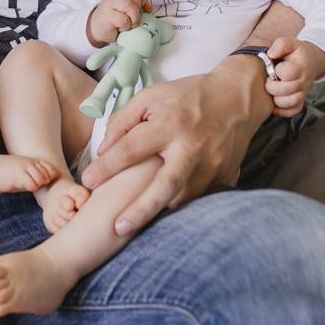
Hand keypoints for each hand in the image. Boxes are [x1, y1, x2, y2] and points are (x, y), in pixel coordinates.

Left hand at [81, 57, 269, 235]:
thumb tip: (103, 150)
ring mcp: (212, 166)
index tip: (87, 181)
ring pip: (182, 198)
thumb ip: (123, 121)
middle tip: (116, 229)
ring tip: (133, 223)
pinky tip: (161, 210)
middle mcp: (192, 148)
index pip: (130, 149)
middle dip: (140, 210)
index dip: (106, 167)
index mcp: (170, 124)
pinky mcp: (225, 177)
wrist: (237, 98)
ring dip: (158, 212)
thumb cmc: (186, 96)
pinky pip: (198, 198)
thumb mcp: (150, 96)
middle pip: (164, 186)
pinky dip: (178, 205)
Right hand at [87, 0, 152, 45]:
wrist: (96, 28)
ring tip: (129, 24)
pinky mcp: (107, 15)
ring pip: (130, 5)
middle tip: (133, 18)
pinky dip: (126, 26)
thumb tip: (149, 8)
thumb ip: (136, 4)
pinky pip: (124, 20)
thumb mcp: (125, 7)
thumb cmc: (114, 18)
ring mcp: (109, 3)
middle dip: (138, 9)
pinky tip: (120, 27)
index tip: (143, 9)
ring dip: (134, 18)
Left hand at [267, 37, 324, 117]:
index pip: (287, 72)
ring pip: (290, 102)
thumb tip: (271, 53)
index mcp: (299, 67)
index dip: (277, 71)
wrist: (309, 61)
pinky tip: (274, 103)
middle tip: (268, 80)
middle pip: (285, 90)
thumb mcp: (289, 43)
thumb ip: (281, 45)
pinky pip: (293, 111)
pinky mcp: (300, 101)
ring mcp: (302, 92)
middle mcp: (302, 81)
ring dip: (277, 99)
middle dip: (271, 86)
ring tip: (271, 91)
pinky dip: (282, 110)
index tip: (273, 67)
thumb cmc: (296, 53)